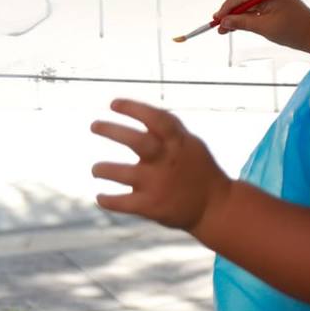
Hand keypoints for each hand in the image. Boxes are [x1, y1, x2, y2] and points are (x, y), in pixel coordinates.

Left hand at [91, 99, 230, 233]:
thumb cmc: (198, 168)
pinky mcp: (152, 206)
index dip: (133, 108)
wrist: (215, 206)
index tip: (113, 104)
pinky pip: (124, 203)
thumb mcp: (190, 142)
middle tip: (93, 125)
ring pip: (124, 174)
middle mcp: (166, 160)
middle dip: (112, 130)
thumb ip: (167, 127)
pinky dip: (108, 200)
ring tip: (95, 169)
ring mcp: (158, 184)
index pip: (155, 118)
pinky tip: (100, 197)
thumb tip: (139, 109)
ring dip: (104, 169)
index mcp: (177, 142)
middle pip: (137, 142)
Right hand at [214, 0, 309, 47]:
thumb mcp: (265, 28)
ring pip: (247, 1)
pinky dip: (245, 15)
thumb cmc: (293, 31)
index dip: (227, 7)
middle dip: (229, 11)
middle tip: (218, 26)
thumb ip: (243, 24)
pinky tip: (236, 25)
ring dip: (236, 14)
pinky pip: (254, 5)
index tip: (217, 20)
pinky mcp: (272, 1)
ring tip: (225, 29)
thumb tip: (224, 22)